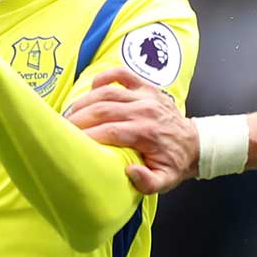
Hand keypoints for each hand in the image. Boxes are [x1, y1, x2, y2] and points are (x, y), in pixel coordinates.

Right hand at [63, 68, 197, 193]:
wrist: (194, 144)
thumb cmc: (173, 164)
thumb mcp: (164, 181)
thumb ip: (147, 182)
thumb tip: (129, 171)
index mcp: (146, 133)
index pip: (110, 130)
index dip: (87, 135)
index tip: (70, 143)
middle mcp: (144, 110)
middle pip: (103, 109)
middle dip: (78, 118)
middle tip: (61, 129)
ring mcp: (145, 96)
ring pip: (107, 92)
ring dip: (84, 102)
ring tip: (69, 114)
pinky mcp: (145, 87)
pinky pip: (122, 74)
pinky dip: (104, 77)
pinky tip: (91, 88)